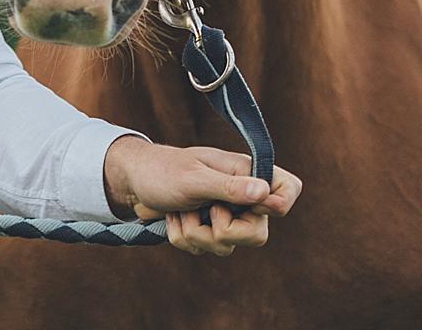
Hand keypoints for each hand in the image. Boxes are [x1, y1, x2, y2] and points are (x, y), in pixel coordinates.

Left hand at [103, 136, 302, 255]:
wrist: (133, 181)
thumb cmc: (163, 170)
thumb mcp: (194, 178)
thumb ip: (229, 187)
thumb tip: (266, 192)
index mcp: (245, 173)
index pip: (288, 188)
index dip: (281, 202)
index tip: (260, 207)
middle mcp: (241, 196)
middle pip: (258, 235)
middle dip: (223, 230)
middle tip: (206, 209)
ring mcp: (225, 215)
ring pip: (227, 247)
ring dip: (195, 231)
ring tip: (182, 208)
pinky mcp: (207, 231)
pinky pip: (203, 250)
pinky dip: (183, 236)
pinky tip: (174, 217)